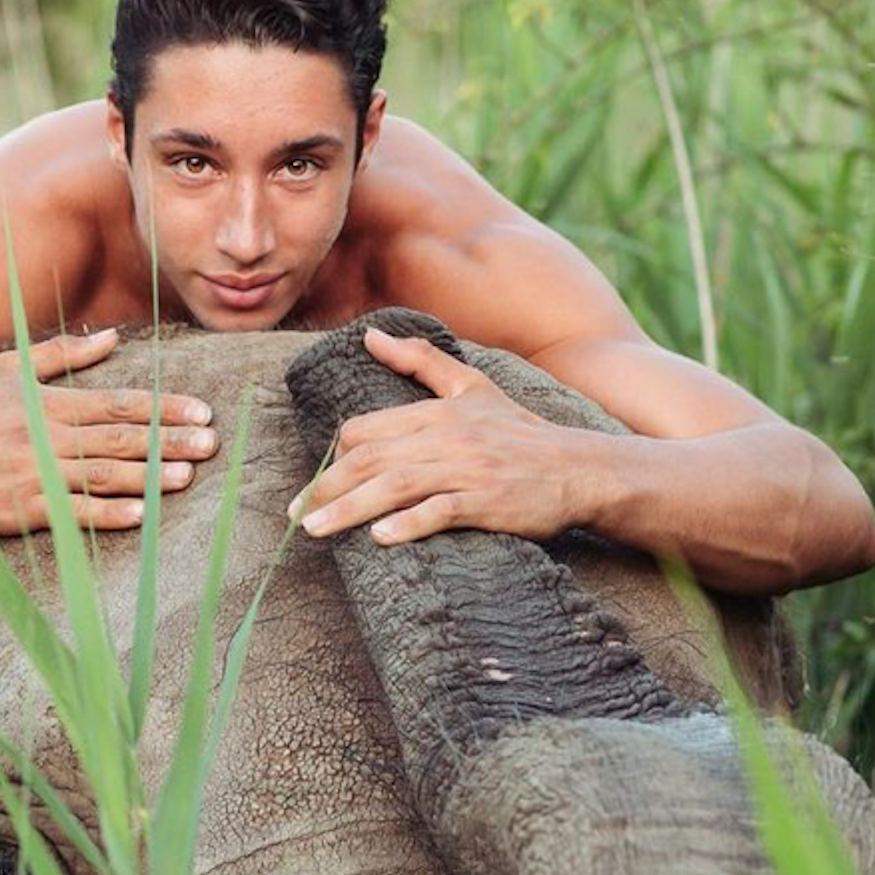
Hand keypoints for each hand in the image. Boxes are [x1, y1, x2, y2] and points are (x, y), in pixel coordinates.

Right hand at [0, 329, 217, 533]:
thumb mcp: (7, 371)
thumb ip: (61, 355)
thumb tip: (113, 338)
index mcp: (48, 403)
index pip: (117, 403)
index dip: (163, 407)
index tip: (201, 410)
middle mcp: (46, 437)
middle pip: (119, 438)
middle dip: (169, 440)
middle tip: (211, 443)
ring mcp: (36, 476)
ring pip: (103, 474)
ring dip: (149, 476)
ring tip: (188, 476)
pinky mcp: (23, 510)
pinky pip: (73, 512)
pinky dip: (108, 513)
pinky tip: (141, 515)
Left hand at [287, 327, 595, 544]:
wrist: (579, 469)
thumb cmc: (520, 433)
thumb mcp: (471, 387)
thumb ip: (419, 360)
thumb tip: (370, 335)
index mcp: (435, 412)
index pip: (365, 430)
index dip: (335, 457)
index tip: (319, 484)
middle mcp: (445, 437)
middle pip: (369, 459)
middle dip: (326, 488)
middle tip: (295, 515)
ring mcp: (466, 470)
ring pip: (394, 486)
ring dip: (349, 509)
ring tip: (316, 530)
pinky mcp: (487, 502)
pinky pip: (440, 512)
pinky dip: (409, 524)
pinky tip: (380, 539)